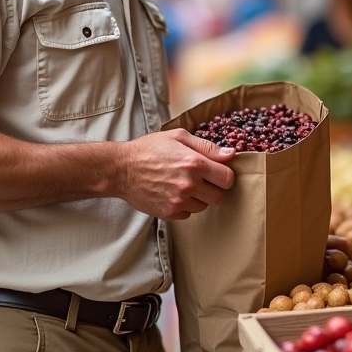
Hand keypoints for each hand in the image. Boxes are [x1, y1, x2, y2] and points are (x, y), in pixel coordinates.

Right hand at [117, 129, 235, 219]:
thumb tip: (230, 154)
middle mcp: (189, 184)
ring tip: (183, 185)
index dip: (224, 175)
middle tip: (201, 180)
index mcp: (194, 163)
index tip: (216, 172)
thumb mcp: (178, 137)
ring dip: (198, 197)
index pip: (227, 179)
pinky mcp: (168, 213)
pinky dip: (184, 206)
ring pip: (204, 206)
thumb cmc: (149, 149)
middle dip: (213, 188)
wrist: (121, 169)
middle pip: (219, 196)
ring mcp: (178, 201)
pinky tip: (173, 193)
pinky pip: (188, 214)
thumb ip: (207, 147)